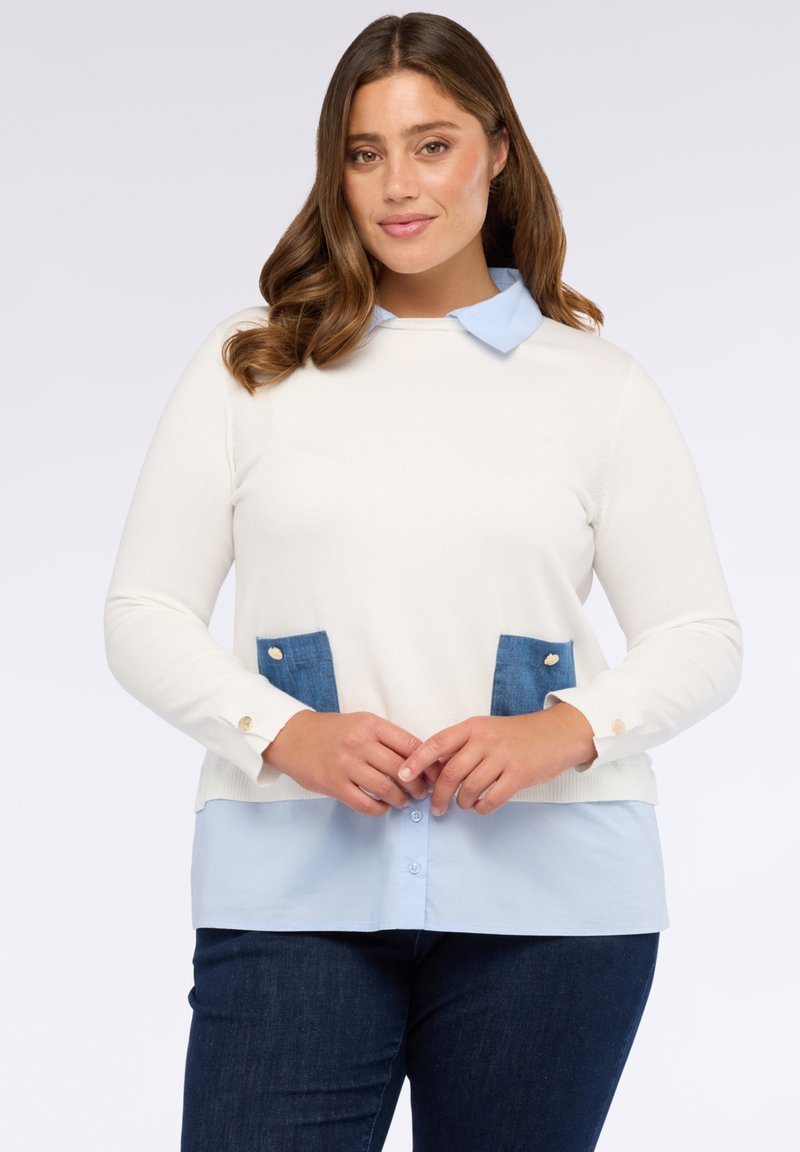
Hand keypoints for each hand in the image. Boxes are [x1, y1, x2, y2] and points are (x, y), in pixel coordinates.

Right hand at [262, 710, 429, 814]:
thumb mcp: (361, 723)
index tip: (435, 774)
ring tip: (403, 802)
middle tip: (422, 793)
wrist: (292, 736)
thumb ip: (386, 738)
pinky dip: (380, 809)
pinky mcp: (334, 784)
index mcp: (371, 724)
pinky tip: (383, 807)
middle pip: (402, 769)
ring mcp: (346, 765)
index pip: (411, 745)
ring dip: (401, 799)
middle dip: (418, 786)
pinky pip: (365, 804)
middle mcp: (360, 743)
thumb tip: (419, 759)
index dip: (428, 764)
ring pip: (386, 788)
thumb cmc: (332, 731)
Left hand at [397, 703, 595, 815]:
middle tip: (435, 808)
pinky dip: (482, 808)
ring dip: (462, 803)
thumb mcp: (485, 730)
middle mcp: (485, 740)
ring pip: (469, 789)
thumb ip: (462, 746)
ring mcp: (503, 757)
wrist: (557, 733)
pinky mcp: (520, 774)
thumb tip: (432, 770)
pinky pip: (492, 800)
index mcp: (472, 727)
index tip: (402, 775)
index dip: (417, 761)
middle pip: (450, 773)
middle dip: (438, 795)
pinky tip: (482, 806)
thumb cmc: (516, 735)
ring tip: (464, 804)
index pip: (437, 743)